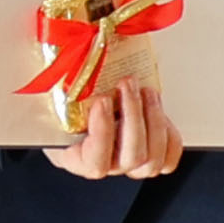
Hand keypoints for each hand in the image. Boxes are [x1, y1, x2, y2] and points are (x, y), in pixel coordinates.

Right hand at [44, 83, 184, 180]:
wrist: (77, 109)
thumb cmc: (62, 105)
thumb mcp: (53, 97)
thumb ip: (60, 88)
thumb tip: (66, 57)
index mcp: (75, 157)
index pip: (95, 161)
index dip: (103, 132)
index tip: (102, 100)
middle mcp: (105, 165)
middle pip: (130, 158)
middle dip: (133, 115)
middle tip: (127, 84)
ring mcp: (128, 164)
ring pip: (151, 160)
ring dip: (153, 121)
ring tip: (146, 91)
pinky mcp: (149, 157)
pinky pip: (168, 161)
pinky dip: (169, 137)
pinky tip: (159, 112)